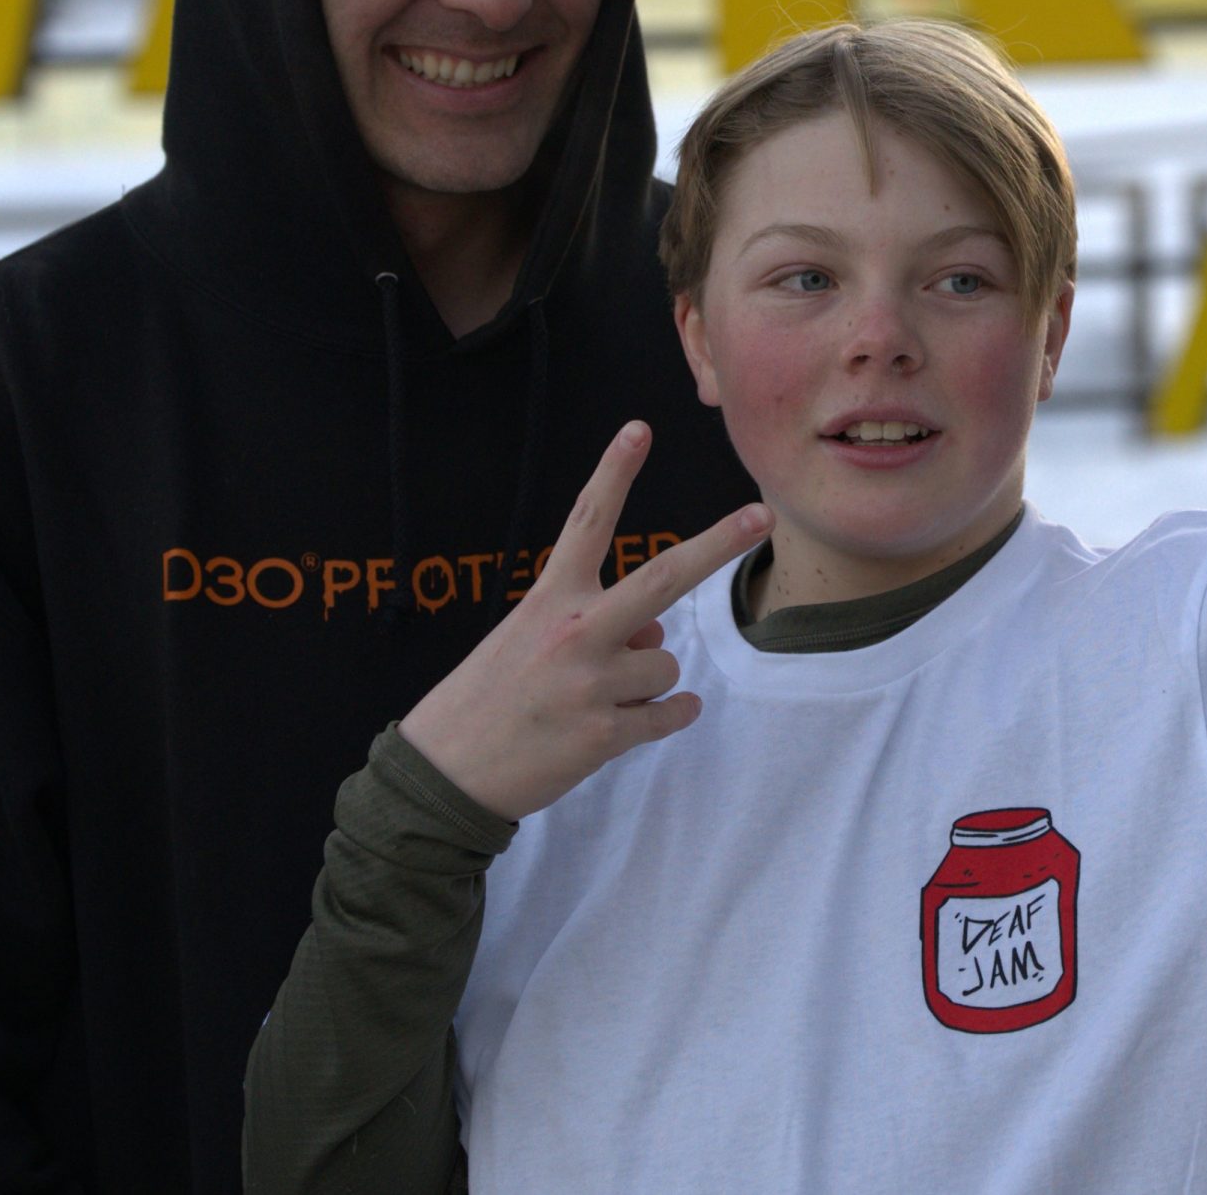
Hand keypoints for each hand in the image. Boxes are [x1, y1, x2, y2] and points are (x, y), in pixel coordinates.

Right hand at [398, 421, 770, 818]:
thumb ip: (594, 626)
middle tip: (762, 514)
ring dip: (648, 683)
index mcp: (548, 599)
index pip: (587, 523)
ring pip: (667, 665)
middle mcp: (575, 632)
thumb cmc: (486, 698)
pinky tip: (648, 721)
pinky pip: (668, 715)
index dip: (614, 473)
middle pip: (664, 577)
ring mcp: (591, 684)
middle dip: (720, 542)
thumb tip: (654, 639)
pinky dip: (670, 716)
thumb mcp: (527, 641)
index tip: (639, 430)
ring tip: (595, 701)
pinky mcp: (603, 735)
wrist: (444, 775)